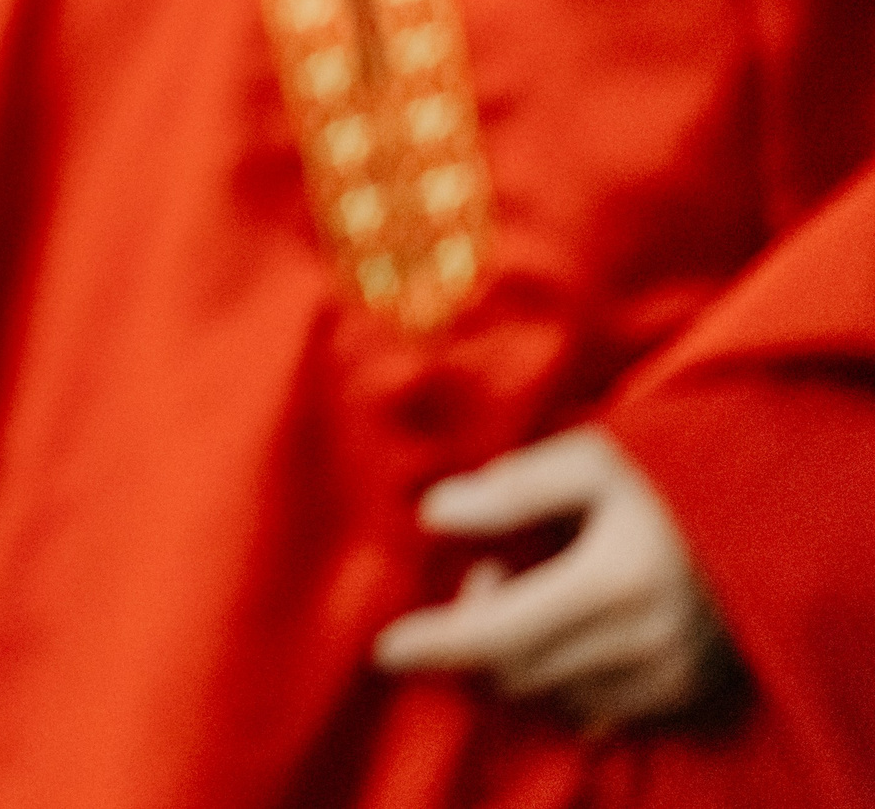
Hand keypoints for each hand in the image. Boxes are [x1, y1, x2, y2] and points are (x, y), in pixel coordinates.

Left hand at [373, 428, 732, 727]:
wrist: (785, 512)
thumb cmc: (682, 472)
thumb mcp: (596, 458)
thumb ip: (514, 489)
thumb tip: (434, 514)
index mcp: (613, 583)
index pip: (497, 635)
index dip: (435, 645)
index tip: (385, 649)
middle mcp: (643, 646)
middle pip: (519, 673)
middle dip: (480, 632)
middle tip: (496, 571)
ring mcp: (673, 680)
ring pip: (556, 696)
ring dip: (522, 656)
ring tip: (539, 589)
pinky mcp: (694, 696)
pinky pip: (603, 710)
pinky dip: (566, 681)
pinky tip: (571, 631)